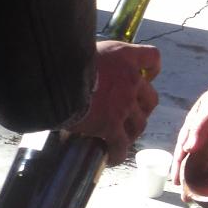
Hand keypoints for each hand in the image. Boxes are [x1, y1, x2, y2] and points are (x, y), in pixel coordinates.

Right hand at [65, 40, 161, 165]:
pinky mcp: (111, 125)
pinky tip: (111, 158)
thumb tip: (87, 63)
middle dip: (142, 108)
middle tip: (129, 115)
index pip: (152, 57)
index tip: (147, 76)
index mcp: (125, 57)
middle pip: (150, 98)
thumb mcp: (85, 49)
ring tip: (121, 138)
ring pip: (140, 124)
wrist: (54, 76)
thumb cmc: (63, 57)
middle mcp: (131, 80)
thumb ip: (97, 58)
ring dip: (132, 132)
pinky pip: (121, 144)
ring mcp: (124, 104)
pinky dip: (118, 153)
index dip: (152, 69)